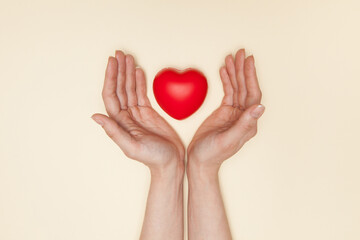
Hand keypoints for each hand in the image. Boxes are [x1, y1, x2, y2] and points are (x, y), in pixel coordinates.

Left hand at [92, 51, 184, 172]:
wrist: (171, 163)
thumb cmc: (153, 158)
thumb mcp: (132, 147)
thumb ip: (114, 131)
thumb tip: (95, 116)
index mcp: (119, 122)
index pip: (111, 95)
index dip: (110, 78)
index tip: (112, 63)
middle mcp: (126, 116)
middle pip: (119, 88)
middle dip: (119, 70)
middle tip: (119, 53)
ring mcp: (136, 113)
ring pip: (129, 88)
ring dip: (128, 72)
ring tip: (128, 57)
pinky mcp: (148, 112)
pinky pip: (141, 93)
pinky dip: (139, 81)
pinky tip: (138, 71)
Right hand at [187, 49, 264, 171]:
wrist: (200, 161)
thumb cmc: (213, 154)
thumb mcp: (228, 140)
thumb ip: (244, 124)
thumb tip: (260, 107)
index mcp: (248, 122)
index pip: (253, 94)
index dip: (251, 77)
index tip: (249, 61)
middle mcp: (244, 116)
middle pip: (246, 88)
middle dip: (243, 69)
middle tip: (240, 52)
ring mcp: (234, 113)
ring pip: (237, 88)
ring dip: (234, 72)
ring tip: (232, 57)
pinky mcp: (224, 112)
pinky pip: (228, 93)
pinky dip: (226, 80)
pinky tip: (224, 70)